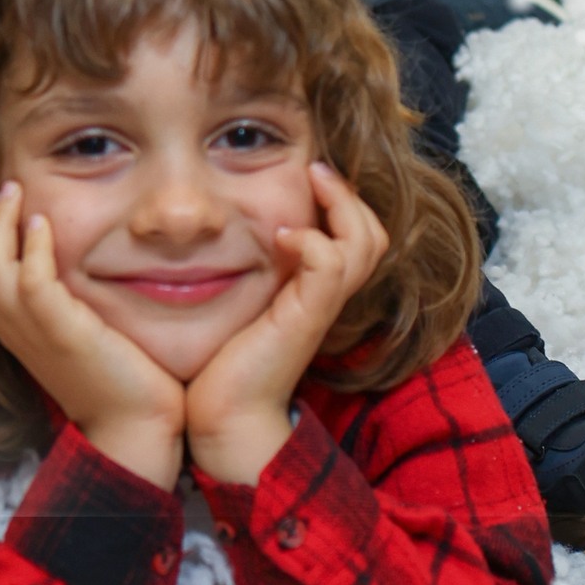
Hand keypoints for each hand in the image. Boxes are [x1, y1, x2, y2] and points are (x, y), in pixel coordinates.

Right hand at [0, 182, 185, 489]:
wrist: (136, 423)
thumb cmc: (114, 373)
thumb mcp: (72, 327)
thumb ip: (58, 296)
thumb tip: (62, 253)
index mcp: (10, 330)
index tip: (1, 206)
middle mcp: (12, 332)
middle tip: (7, 189)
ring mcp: (34, 334)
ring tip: (18, 194)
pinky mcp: (64, 334)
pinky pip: (30, 284)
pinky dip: (31, 249)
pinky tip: (43, 225)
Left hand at [186, 162, 388, 484]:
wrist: (221, 417)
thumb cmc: (219, 360)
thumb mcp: (236, 301)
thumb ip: (239, 266)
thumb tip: (211, 225)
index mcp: (312, 289)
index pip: (355, 234)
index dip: (342, 199)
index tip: (308, 171)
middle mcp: (324, 297)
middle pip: (373, 234)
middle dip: (350, 194)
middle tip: (316, 167)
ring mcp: (318, 308)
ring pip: (365, 243)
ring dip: (342, 205)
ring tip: (311, 180)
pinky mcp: (305, 319)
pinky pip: (330, 266)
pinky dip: (313, 242)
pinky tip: (280, 237)